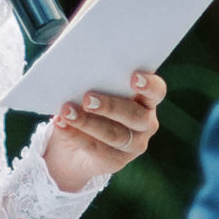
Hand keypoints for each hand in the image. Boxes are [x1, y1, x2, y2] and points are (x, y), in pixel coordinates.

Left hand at [42, 71, 166, 192]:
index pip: (156, 91)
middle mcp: (146, 123)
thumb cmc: (86, 107)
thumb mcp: (90, 90)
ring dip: (88, 123)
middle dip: (111, 106)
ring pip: (115, 135)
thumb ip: (89, 77)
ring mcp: (135, 144)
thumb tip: (70, 57)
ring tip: (67, 112)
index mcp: (146, 100)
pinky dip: (76, 135)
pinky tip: (61, 125)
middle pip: (135, 115)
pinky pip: (98, 150)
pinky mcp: (117, 161)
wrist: (73, 147)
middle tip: (87, 98)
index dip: (149, 85)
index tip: (133, 77)